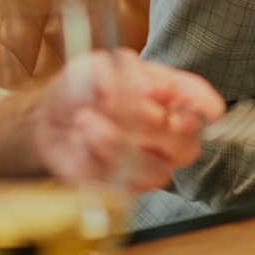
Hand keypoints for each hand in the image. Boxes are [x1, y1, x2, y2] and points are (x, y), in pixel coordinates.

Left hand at [29, 51, 225, 192]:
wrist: (48, 118)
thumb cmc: (83, 88)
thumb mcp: (97, 66)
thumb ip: (123, 71)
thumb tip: (148, 87)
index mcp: (173, 100)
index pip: (205, 107)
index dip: (201, 107)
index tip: (179, 108)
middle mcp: (168, 138)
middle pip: (186, 146)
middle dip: (152, 126)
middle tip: (116, 104)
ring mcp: (146, 168)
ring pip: (153, 171)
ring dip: (115, 142)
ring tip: (84, 118)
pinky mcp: (119, 189)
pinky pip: (116, 184)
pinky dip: (92, 157)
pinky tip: (79, 137)